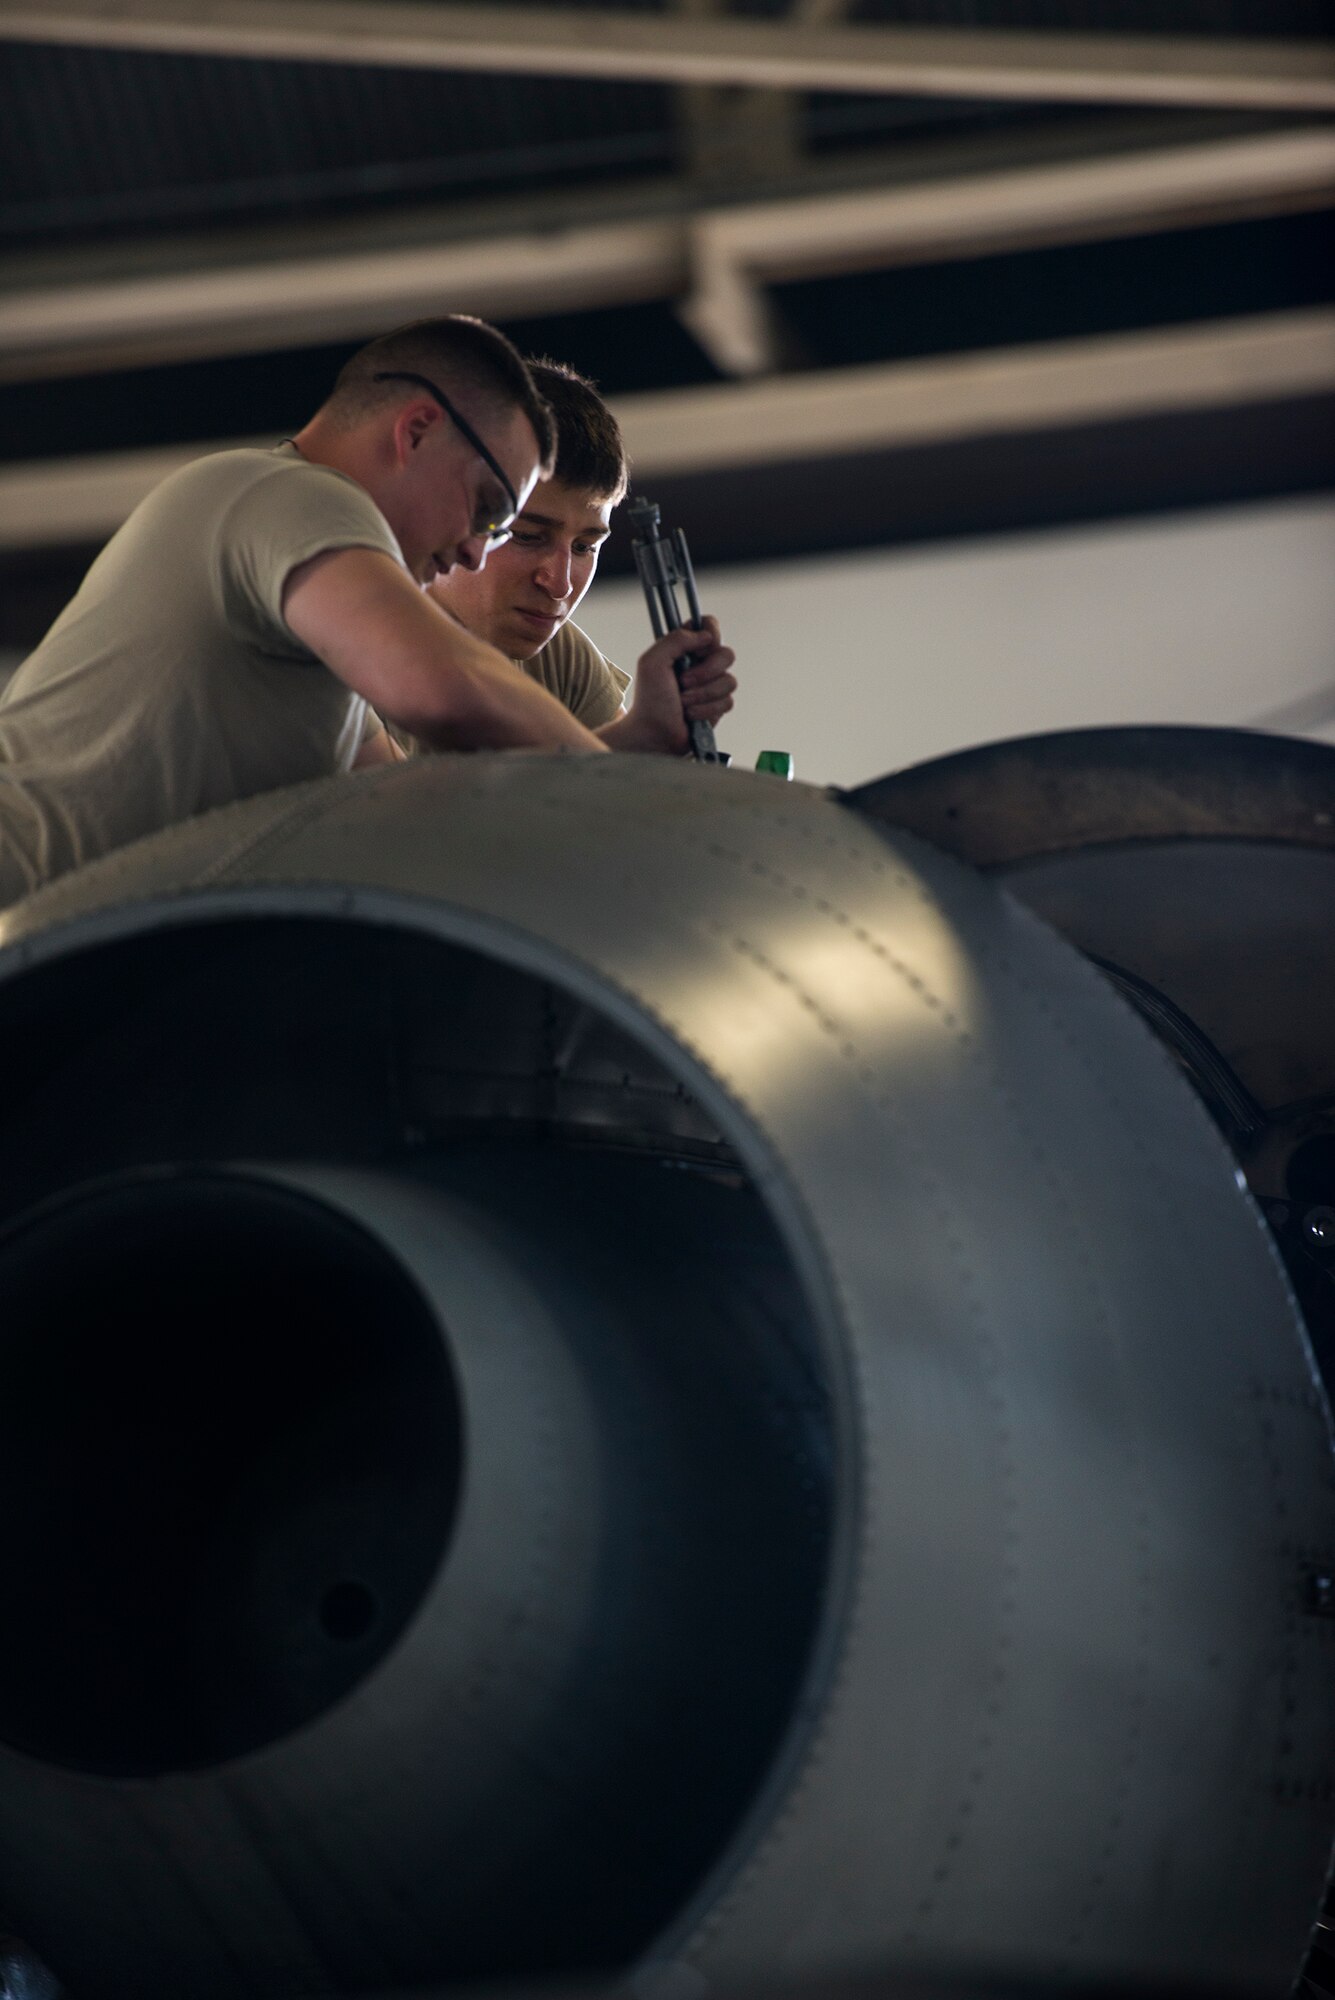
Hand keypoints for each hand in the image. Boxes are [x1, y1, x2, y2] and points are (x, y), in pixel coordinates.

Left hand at [600, 617, 736, 756]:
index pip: (709, 625)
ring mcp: (711, 684)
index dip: (711, 633)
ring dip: (703, 694)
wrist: (654, 733)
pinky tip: (691, 714)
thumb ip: (676, 639)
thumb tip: (706, 635)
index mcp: (685, 648)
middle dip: (705, 672)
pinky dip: (706, 709)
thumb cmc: (649, 699)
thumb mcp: (653, 662)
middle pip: (726, 655)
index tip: (700, 648)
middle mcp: (701, 663)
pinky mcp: (718, 705)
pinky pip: (727, 701)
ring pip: (729, 681)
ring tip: (684, 703)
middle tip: (683, 682)